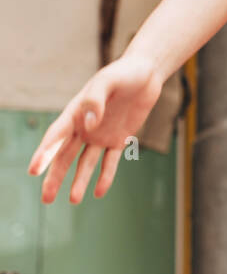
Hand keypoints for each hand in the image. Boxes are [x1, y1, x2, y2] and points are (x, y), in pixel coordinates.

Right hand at [26, 55, 164, 203]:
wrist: (146, 73)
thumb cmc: (123, 73)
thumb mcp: (108, 80)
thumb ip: (96, 100)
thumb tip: (89, 126)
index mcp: (76, 113)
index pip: (56, 136)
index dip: (44, 153)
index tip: (33, 170)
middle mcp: (84, 127)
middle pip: (65, 156)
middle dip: (55, 177)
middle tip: (46, 198)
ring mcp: (101, 135)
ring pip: (86, 162)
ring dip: (79, 181)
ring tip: (73, 200)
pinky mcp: (119, 139)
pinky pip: (110, 162)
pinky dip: (105, 176)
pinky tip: (99, 192)